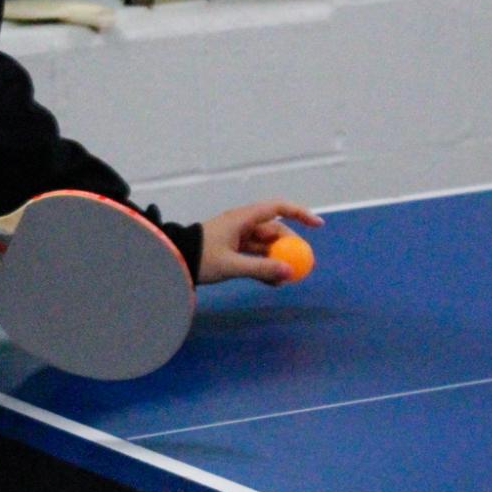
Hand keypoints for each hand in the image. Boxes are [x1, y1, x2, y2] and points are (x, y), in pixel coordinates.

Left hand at [197, 199, 320, 286]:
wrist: (173, 260)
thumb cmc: (200, 257)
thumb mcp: (232, 265)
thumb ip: (261, 268)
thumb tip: (289, 272)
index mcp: (242, 218)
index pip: (278, 209)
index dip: (300, 214)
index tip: (318, 225)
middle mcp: (242, 224)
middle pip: (274, 231)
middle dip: (289, 247)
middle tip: (300, 264)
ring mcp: (237, 237)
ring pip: (265, 246)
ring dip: (276, 261)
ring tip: (284, 280)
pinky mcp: (231, 250)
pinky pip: (255, 256)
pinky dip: (264, 266)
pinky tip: (273, 282)